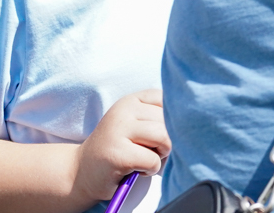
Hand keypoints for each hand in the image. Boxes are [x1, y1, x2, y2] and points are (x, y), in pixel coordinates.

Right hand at [70, 90, 170, 204]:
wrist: (81, 172)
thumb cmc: (118, 148)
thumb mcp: (136, 123)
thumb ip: (158, 115)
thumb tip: (192, 117)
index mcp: (131, 100)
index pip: (169, 100)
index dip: (171, 120)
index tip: (158, 133)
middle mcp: (123, 111)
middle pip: (169, 120)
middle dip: (167, 140)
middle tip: (151, 150)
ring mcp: (118, 131)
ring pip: (164, 137)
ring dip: (161, 154)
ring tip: (146, 158)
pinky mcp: (118, 154)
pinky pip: (153, 160)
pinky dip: (151, 169)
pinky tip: (137, 169)